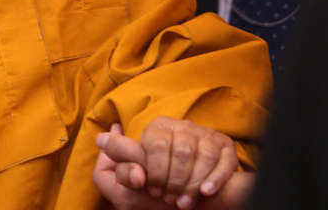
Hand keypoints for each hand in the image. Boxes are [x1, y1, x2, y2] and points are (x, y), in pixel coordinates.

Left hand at [94, 119, 241, 208]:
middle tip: (165, 197)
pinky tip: (205, 193)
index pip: (154, 144)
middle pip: (179, 150)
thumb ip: (120, 155)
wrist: (198, 197)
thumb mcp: (135, 172)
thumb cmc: (159, 184)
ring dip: (191, 183)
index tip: (146, 186)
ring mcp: (206, 135)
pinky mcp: (226, 146)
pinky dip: (214, 179)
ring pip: (201, 155)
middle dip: (171, 178)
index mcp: (158, 127)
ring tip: (181, 202)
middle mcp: (183, 126)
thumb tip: (100, 138)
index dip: (151, 169)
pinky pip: (223, 160)